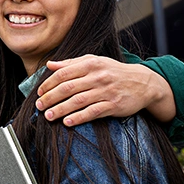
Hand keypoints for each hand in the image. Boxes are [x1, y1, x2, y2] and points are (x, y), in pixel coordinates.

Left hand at [36, 55, 175, 126]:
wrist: (144, 82)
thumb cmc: (114, 71)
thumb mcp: (94, 61)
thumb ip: (71, 63)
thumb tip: (49, 64)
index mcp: (90, 64)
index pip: (63, 74)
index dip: (48, 84)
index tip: (39, 93)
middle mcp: (98, 77)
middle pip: (68, 88)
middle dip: (50, 98)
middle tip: (39, 106)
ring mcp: (106, 91)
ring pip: (78, 101)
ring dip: (61, 109)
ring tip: (48, 116)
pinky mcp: (114, 105)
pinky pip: (93, 112)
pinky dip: (79, 117)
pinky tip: (67, 122)